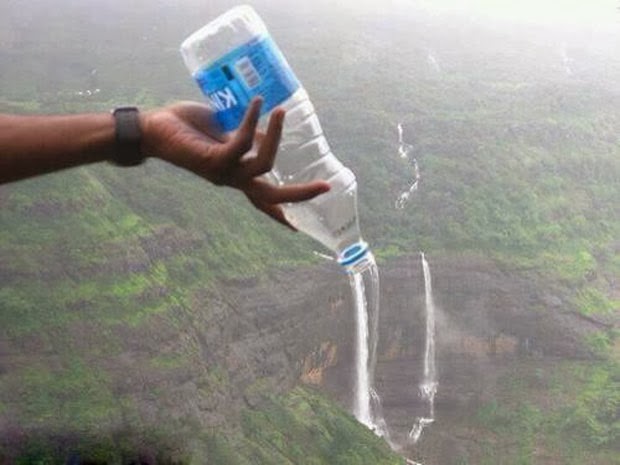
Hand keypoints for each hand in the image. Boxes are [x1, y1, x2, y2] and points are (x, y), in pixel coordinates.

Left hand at [140, 98, 329, 228]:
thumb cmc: (184, 128)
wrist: (151, 129)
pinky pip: (243, 143)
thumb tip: (268, 129)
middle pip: (271, 196)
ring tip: (281, 111)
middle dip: (300, 195)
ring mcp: (223, 173)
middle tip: (326, 187)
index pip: (260, 200)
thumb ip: (243, 134)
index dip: (279, 214)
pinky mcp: (214, 160)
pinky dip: (253, 121)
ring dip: (277, 136)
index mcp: (234, 175)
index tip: (296, 229)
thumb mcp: (222, 132)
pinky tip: (258, 103)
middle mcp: (231, 179)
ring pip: (264, 165)